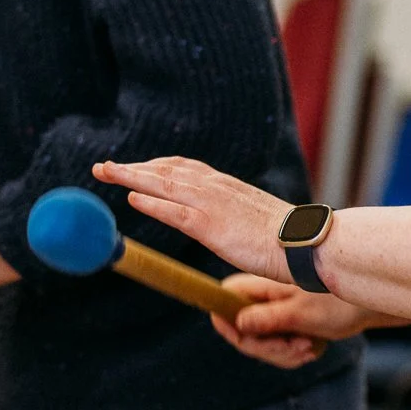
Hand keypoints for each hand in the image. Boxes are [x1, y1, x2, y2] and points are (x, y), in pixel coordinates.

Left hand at [94, 157, 295, 282]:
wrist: (307, 244)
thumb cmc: (287, 238)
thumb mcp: (255, 217)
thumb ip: (235, 213)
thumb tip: (229, 221)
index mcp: (227, 186)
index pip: (183, 167)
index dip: (154, 165)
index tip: (133, 166)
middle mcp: (216, 188)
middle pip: (166, 169)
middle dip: (133, 166)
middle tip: (103, 167)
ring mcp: (213, 205)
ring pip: (164, 184)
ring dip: (132, 176)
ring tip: (106, 173)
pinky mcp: (212, 226)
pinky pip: (175, 212)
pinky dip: (152, 203)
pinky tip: (132, 199)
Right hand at [207, 274, 378, 368]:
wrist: (367, 304)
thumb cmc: (338, 301)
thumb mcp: (302, 313)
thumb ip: (268, 319)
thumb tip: (238, 324)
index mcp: (259, 285)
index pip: (222, 302)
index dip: (228, 326)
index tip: (250, 341)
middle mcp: (260, 297)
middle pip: (241, 332)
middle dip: (268, 348)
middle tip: (297, 347)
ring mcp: (271, 311)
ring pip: (259, 344)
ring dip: (283, 354)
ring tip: (309, 347)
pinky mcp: (282, 325)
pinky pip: (275, 349)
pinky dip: (292, 354)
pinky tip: (311, 348)